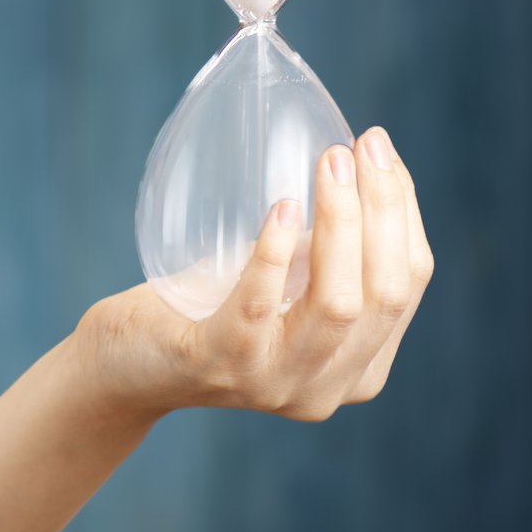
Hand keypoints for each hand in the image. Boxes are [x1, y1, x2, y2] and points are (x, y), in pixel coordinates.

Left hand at [72, 126, 434, 421]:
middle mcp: (328, 386)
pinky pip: (260, 308)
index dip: (403, 214)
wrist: (124, 363)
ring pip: (338, 304)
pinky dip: (275, 254)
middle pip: (385, 294)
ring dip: (340, 224)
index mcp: (359, 368)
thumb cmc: (204, 310)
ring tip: (329, 162)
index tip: (381, 152)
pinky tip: (282, 210)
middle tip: (360, 145)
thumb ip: (323, 253)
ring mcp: (276, 383)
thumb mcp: (283, 283)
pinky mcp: (221, 365)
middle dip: (382, 211)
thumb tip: (354, 162)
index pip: (406, 286)